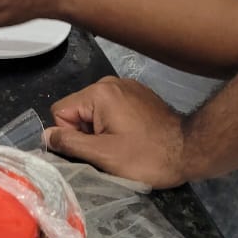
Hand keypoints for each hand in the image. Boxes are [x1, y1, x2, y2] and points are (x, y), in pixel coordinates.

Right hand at [45, 77, 186, 188]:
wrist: (192, 150)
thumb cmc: (147, 156)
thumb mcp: (103, 155)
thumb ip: (70, 144)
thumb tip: (45, 136)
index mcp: (98, 92)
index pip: (61, 112)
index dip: (71, 135)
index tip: (94, 149)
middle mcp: (109, 82)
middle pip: (77, 110)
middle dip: (87, 132)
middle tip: (110, 150)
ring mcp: (126, 86)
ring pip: (94, 111)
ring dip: (101, 130)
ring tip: (124, 145)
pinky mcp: (139, 94)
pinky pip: (112, 108)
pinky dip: (116, 124)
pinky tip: (133, 136)